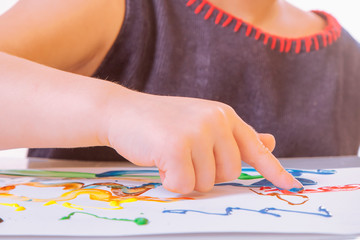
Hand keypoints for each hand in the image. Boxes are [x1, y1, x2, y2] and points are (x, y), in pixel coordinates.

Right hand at [101, 89, 302, 193]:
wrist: (122, 111)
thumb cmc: (162, 122)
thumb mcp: (201, 124)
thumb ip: (234, 137)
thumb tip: (269, 142)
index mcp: (224, 115)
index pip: (255, 147)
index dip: (273, 169)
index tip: (291, 186)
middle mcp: (216, 120)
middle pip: (230, 174)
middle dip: (206, 173)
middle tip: (183, 154)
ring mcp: (197, 131)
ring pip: (206, 183)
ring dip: (185, 177)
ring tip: (168, 154)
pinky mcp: (177, 146)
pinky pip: (184, 185)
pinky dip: (170, 181)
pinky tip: (158, 160)